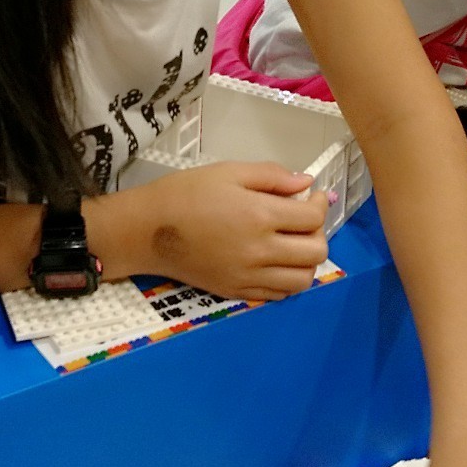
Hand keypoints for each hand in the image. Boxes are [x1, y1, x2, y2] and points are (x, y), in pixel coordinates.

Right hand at [131, 162, 327, 301]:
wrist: (146, 230)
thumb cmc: (185, 194)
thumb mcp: (228, 172)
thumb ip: (271, 176)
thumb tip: (305, 183)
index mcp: (259, 215)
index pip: (313, 217)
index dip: (319, 203)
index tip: (311, 196)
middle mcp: (259, 250)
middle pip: (316, 251)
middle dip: (318, 232)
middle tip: (302, 220)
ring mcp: (249, 276)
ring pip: (303, 279)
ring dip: (306, 260)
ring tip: (292, 244)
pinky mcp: (237, 291)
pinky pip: (279, 294)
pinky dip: (287, 279)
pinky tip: (275, 261)